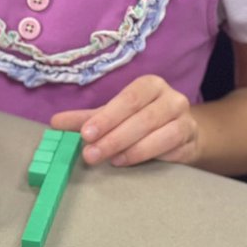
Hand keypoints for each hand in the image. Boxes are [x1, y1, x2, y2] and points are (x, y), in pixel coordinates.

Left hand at [51, 75, 198, 167]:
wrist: (183, 134)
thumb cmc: (142, 121)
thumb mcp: (114, 116)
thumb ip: (87, 119)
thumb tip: (55, 122)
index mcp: (150, 85)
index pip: (128, 99)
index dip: (107, 117)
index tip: (85, 134)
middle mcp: (171, 98)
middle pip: (143, 117)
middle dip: (114, 137)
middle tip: (90, 154)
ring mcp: (185, 119)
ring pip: (161, 133)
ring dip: (131, 148)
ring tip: (109, 160)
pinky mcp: (191, 140)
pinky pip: (171, 147)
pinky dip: (148, 155)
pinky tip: (128, 162)